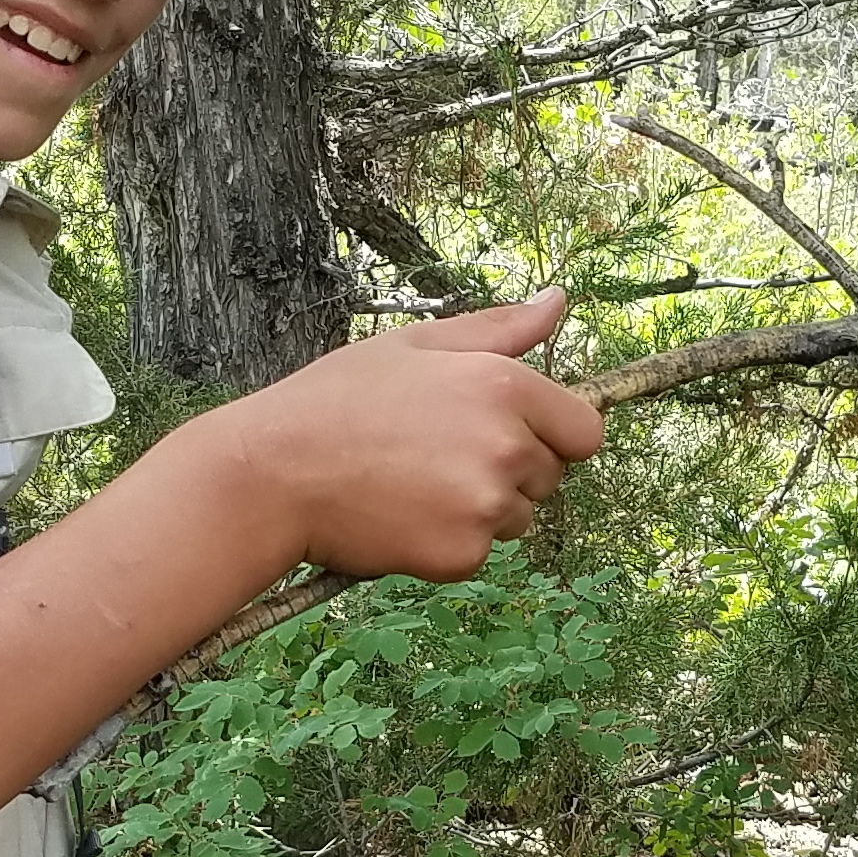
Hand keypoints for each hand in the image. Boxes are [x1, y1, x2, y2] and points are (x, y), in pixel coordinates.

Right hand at [195, 289, 604, 581]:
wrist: (273, 474)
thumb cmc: (336, 400)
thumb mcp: (415, 346)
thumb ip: (498, 330)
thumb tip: (559, 302)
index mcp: (502, 386)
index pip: (585, 430)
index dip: (552, 434)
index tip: (509, 433)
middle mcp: (506, 446)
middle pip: (551, 475)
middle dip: (512, 470)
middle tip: (437, 455)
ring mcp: (486, 505)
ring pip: (517, 516)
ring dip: (482, 508)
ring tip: (413, 484)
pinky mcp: (462, 554)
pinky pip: (480, 551)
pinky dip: (449, 543)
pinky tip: (401, 516)